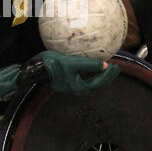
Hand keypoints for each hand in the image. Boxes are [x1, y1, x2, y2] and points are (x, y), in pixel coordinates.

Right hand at [0, 52, 118, 99]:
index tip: (116, 66)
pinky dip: (90, 71)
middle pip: (96, 83)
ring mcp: (71, 84)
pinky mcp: (66, 79)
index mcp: (79, 87)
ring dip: (99, 74)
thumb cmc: (53, 66)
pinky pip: (83, 76)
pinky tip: (89, 62)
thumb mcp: (73, 64)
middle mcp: (76, 88)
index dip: (109, 75)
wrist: (35, 69)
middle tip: (115, 67)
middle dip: (106, 76)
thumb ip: (89, 65)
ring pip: (90, 80)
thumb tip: (104, 65)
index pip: (99, 82)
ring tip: (105, 65)